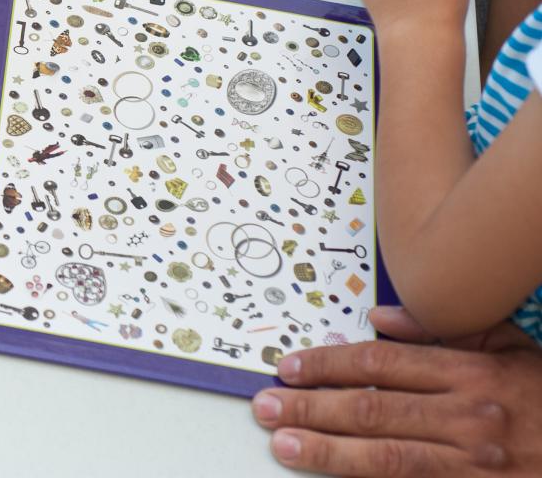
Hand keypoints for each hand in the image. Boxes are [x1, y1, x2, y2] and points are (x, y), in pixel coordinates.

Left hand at [252, 305, 541, 474]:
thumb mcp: (516, 351)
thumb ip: (450, 330)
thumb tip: (381, 318)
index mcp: (474, 374)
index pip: (380, 364)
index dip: (327, 365)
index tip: (288, 368)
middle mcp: (470, 420)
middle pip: (371, 410)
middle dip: (310, 407)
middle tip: (265, 406)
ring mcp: (474, 466)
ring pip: (383, 457)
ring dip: (326, 451)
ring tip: (283, 444)